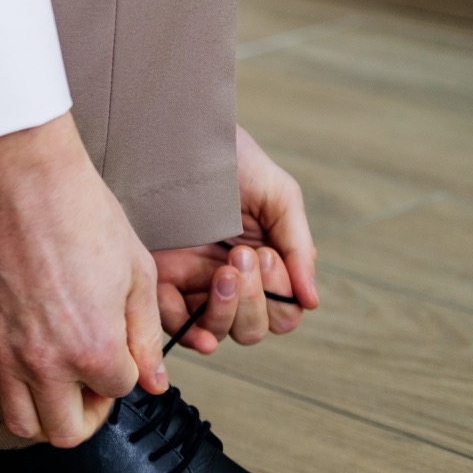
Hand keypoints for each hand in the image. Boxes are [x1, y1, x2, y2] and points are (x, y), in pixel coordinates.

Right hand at [0, 112, 167, 447]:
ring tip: (59, 379)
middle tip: (94, 384)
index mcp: (92, 348)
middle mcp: (43, 362)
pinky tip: (30, 353)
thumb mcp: (135, 272)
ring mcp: (2, 351)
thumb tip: (155, 381)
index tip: (123, 348)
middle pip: (66, 431)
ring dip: (46, 412)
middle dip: (89, 413)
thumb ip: (144, 335)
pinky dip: (15, 386)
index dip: (127, 371)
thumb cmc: (79, 211)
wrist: (16, 176)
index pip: (119, 392)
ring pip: (22, 425)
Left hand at [152, 125, 320, 353]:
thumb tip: (311, 301)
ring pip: (220, 330)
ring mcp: (193, 283)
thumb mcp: (277, 196)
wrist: (177, 138)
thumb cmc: (229, 160)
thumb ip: (298, 248)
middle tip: (241, 256)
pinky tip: (202, 332)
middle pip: (253, 327)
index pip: (282, 310)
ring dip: (229, 310)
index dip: (280, 294)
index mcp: (262, 262)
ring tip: (223, 268)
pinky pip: (176, 325)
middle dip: (255, 300)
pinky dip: (192, 334)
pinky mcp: (160, 282)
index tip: (267, 254)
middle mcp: (229, 279)